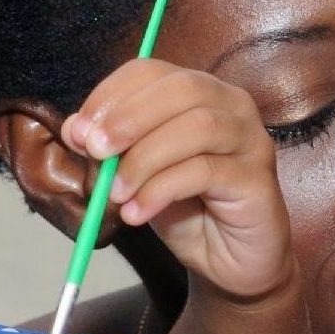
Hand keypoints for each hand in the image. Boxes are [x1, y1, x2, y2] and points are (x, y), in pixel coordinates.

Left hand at [61, 60, 292, 302]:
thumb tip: (76, 129)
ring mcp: (251, 140)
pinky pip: (205, 172)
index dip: (111, 96)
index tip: (79, 132)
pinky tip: (137, 212)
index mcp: (200, 93)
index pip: (152, 72)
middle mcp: (232, 105)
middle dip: (129, 118)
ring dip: (144, 159)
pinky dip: (161, 190)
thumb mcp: (138, 175)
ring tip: (115, 195)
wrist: (231, 261)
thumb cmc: (188, 210)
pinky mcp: (257, 179)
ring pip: (197, 127)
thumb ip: (113, 150)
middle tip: (94, 151)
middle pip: (181, 89)